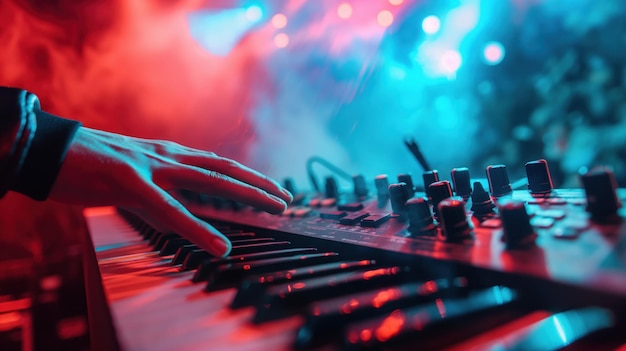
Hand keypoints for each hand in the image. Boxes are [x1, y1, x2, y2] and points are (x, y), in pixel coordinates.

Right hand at [49, 127, 292, 256]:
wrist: (46, 148)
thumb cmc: (86, 165)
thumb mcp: (130, 180)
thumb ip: (156, 195)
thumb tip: (175, 215)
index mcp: (166, 155)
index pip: (216, 164)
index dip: (247, 176)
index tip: (271, 189)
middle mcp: (166, 156)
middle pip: (224, 169)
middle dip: (260, 184)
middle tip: (287, 199)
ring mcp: (150, 166)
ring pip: (210, 180)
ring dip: (247, 195)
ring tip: (275, 209)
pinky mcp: (128, 181)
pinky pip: (169, 207)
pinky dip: (197, 228)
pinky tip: (218, 244)